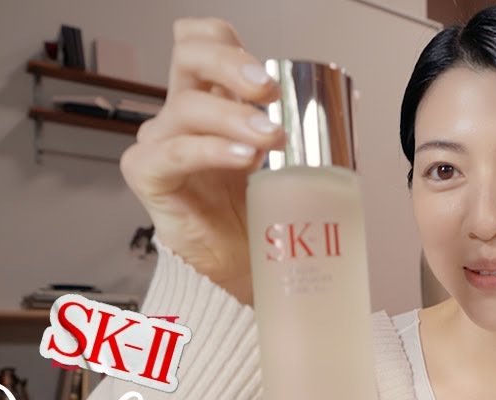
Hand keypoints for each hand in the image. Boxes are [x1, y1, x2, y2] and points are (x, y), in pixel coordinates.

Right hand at [119, 17, 284, 304]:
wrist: (245, 264)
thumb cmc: (260, 209)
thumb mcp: (286, 158)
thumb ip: (303, 127)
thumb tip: (346, 103)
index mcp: (212, 96)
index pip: (203, 40)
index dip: (229, 43)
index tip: (270, 74)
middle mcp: (182, 111)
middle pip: (190, 56)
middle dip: (233, 64)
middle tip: (270, 90)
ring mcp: (161, 140)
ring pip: (187, 107)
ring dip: (234, 118)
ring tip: (271, 137)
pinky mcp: (148, 175)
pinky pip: (174, 153)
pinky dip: (211, 151)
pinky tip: (243, 158)